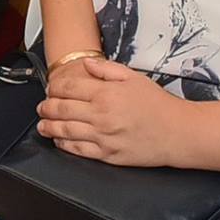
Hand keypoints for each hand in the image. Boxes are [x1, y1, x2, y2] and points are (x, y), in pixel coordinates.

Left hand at [36, 56, 180, 166]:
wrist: (177, 132)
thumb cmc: (158, 105)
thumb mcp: (133, 77)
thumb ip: (106, 69)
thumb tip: (86, 64)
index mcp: (106, 93)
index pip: (68, 88)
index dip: (54, 87)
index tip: (50, 88)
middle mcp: (101, 115)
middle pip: (61, 109)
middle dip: (46, 107)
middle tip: (41, 107)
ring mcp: (103, 136)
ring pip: (65, 131)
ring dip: (49, 127)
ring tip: (42, 124)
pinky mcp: (108, 155)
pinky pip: (79, 150)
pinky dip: (64, 145)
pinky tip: (59, 140)